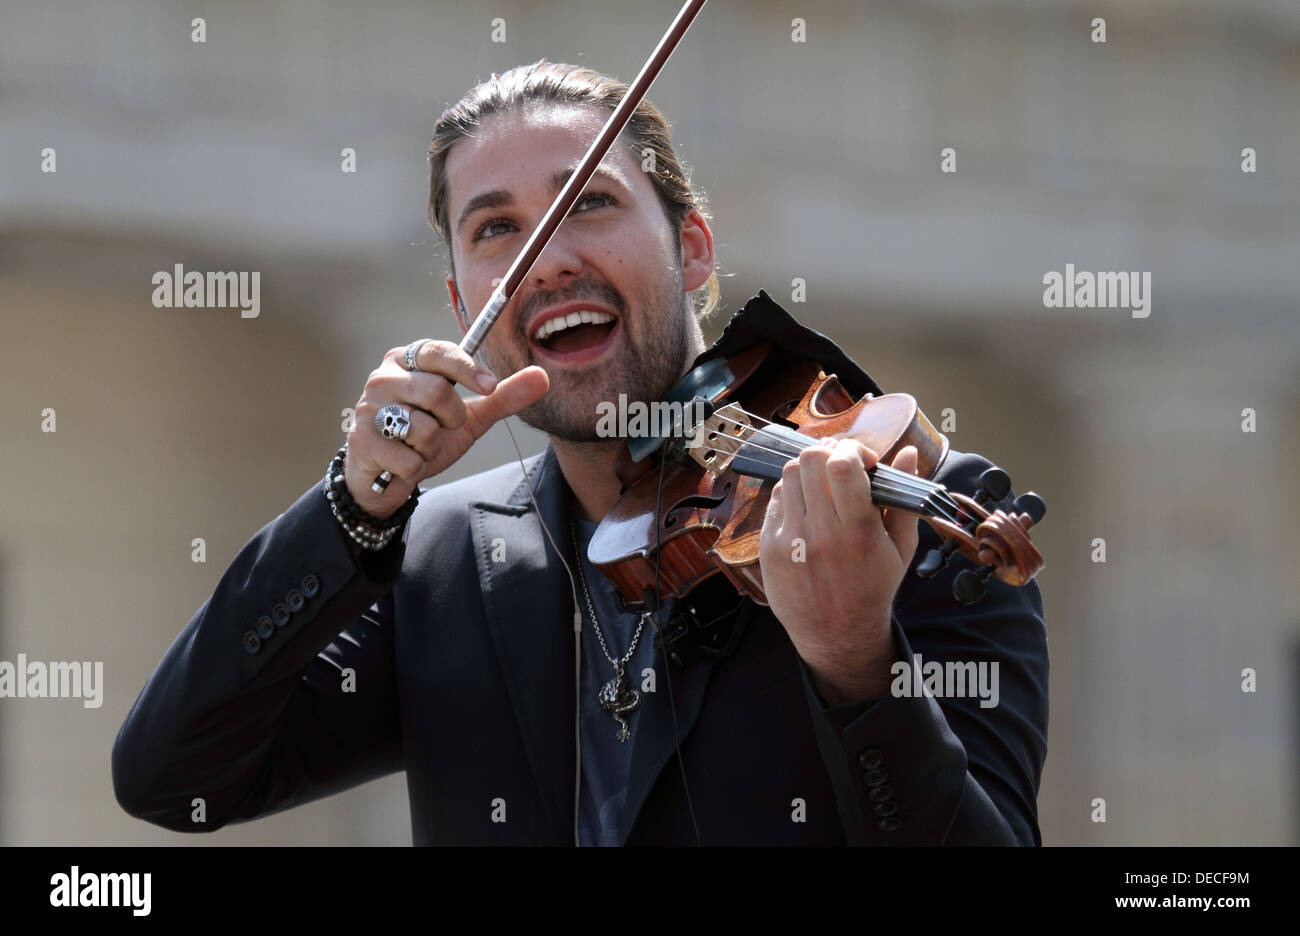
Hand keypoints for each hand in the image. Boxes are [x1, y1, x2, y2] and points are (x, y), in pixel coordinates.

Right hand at [344, 340, 548, 516]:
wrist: (389, 475)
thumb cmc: (427, 435)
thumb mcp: (469, 416)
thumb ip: (502, 397)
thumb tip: (543, 376)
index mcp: (407, 360)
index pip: (439, 352)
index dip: (467, 368)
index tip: (489, 385)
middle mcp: (383, 377)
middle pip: (436, 392)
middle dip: (452, 418)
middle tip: (442, 427)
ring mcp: (368, 408)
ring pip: (422, 428)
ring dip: (432, 446)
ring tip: (419, 445)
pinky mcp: (361, 442)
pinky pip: (408, 458)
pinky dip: (416, 467)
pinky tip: (403, 462)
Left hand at [758, 439, 920, 705]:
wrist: (836, 634)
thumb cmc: (873, 588)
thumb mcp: (900, 548)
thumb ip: (903, 499)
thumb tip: (907, 452)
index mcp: (858, 532)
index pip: (842, 465)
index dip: (852, 449)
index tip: (863, 461)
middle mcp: (820, 533)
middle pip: (811, 460)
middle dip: (829, 454)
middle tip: (841, 466)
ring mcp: (789, 540)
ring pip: (789, 474)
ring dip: (810, 471)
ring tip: (824, 487)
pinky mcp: (768, 547)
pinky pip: (775, 499)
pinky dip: (793, 494)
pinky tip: (808, 508)